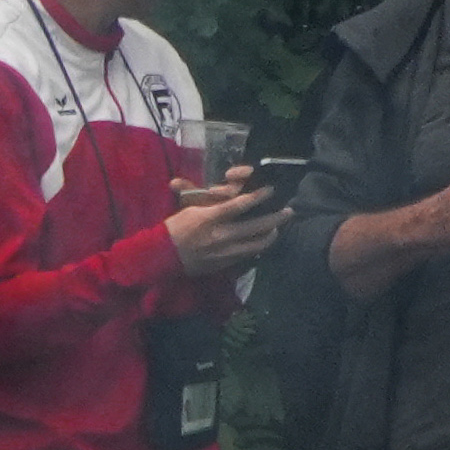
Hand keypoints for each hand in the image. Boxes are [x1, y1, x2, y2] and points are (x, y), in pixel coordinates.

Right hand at [163, 180, 291, 278]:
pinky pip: (248, 255)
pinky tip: (262, 242)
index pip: (240, 204)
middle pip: (257, 226)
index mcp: (210, 218)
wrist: (161, 257)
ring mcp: (224, 252)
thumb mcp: (188, 209)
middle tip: (288, 211)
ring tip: (278, 228)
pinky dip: (257, 247)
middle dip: (276, 217)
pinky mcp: (224, 264)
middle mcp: (221, 235)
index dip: (259, 196)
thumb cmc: (173, 229)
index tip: (271, 190)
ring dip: (271, 235)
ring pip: (257, 244)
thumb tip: (223, 185)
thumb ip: (208, 198)